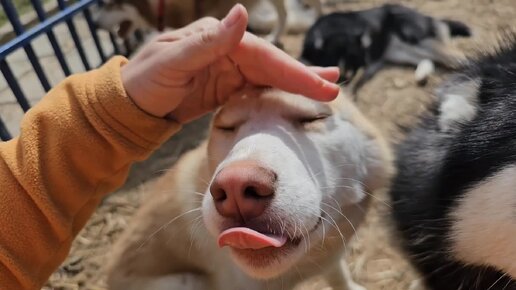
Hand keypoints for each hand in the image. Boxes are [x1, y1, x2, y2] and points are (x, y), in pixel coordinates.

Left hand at [121, 4, 339, 123]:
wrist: (130, 104)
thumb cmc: (144, 80)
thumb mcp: (172, 61)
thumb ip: (208, 42)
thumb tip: (242, 13)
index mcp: (217, 40)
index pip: (263, 56)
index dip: (293, 70)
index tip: (321, 85)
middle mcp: (227, 51)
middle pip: (272, 65)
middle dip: (303, 77)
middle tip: (334, 87)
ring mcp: (227, 69)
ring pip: (268, 77)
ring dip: (297, 83)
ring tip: (326, 89)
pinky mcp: (225, 87)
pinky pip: (256, 90)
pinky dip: (277, 94)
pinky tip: (293, 98)